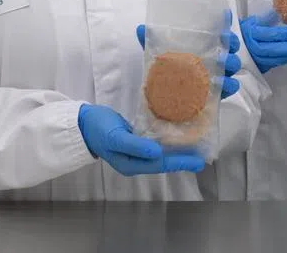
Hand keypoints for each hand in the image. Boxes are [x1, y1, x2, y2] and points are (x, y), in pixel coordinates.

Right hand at [78, 104, 204, 176]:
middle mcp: (136, 161)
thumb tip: (158, 154)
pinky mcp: (136, 140)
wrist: (83, 122)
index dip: (179, 162)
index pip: (160, 164)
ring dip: (177, 151)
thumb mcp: (114, 138)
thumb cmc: (98, 129)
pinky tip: (177, 137)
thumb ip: (135, 146)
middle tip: (202, 157)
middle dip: (182, 159)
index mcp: (131, 164)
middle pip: (164, 161)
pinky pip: (156, 143)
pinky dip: (168, 141)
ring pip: (161, 154)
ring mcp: (136, 151)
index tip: (197, 161)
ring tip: (195, 149)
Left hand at [135, 24, 241, 98]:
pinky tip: (226, 84)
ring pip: (232, 65)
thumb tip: (141, 28)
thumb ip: (149, 41)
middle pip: (228, 45)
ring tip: (226, 63)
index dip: (224, 21)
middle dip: (231, 41)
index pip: (215, 29)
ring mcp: (217, 74)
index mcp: (199, 43)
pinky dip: (230, 85)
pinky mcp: (217, 92)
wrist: (164, 100)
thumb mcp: (157, 55)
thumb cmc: (166, 71)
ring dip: (232, 62)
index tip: (225, 17)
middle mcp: (211, 56)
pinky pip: (229, 88)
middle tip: (227, 41)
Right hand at [240, 12, 286, 73]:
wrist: (230, 46)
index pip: (271, 35)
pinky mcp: (257, 66)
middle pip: (274, 50)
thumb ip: (266, 18)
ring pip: (275, 59)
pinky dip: (285, 59)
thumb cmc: (243, 31)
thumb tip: (280, 10)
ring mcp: (254, 58)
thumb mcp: (252, 21)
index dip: (286, 35)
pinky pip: (274, 64)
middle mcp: (252, 47)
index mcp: (251, 33)